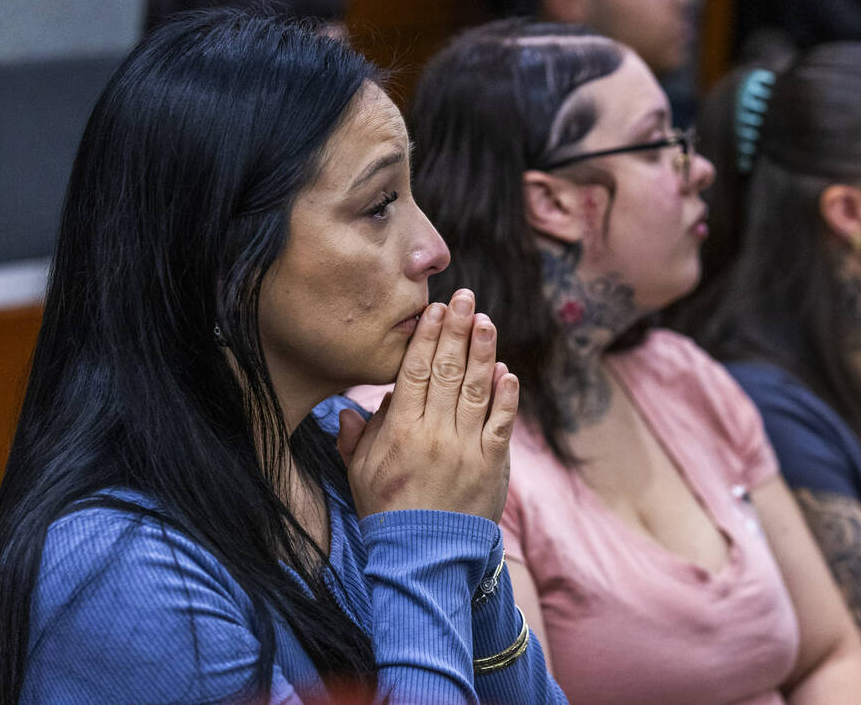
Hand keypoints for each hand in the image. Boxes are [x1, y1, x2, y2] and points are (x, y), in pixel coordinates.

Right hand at [336, 288, 517, 521]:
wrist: (424, 560)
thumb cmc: (388, 515)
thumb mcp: (359, 476)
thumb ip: (357, 438)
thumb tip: (354, 407)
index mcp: (400, 432)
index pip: (414, 372)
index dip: (426, 337)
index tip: (434, 310)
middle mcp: (434, 434)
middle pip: (447, 371)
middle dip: (457, 331)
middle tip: (466, 299)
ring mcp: (466, 449)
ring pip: (476, 390)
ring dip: (483, 352)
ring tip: (486, 322)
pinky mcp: (492, 465)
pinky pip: (501, 423)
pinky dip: (505, 396)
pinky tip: (507, 371)